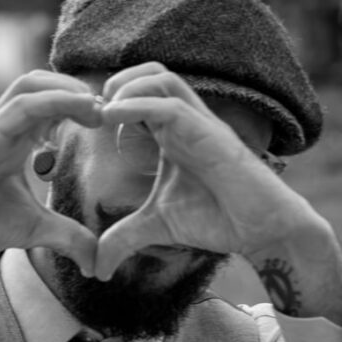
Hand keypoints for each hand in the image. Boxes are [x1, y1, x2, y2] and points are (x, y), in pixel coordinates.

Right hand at [0, 71, 103, 273]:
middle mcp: (6, 128)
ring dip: (68, 87)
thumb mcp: (34, 230)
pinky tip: (82, 109)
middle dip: (77, 89)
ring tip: (95, 106)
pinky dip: (56, 100)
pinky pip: (24, 105)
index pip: (49, 105)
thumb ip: (67, 237)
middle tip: (105, 112)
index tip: (105, 123)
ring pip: (31, 84)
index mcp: (16, 141)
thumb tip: (96, 261)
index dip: (80, 106)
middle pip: (42, 84)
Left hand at [93, 63, 306, 279]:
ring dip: (125, 87)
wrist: (262, 231)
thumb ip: (124, 239)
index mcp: (170, 133)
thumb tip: (95, 269)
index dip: (106, 100)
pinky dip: (138, 104)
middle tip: (91, 113)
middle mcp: (184, 121)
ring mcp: (199, 124)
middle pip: (149, 73)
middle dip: (115, 83)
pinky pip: (171, 106)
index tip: (79, 123)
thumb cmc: (218, 219)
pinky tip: (112, 118)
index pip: (138, 93)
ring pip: (161, 77)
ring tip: (102, 113)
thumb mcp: (157, 227)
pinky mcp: (211, 135)